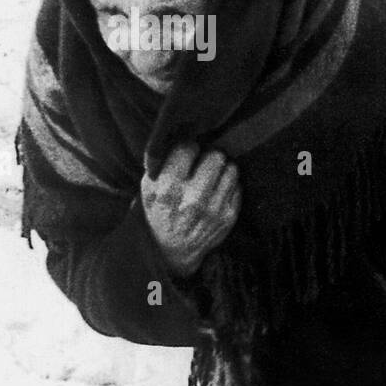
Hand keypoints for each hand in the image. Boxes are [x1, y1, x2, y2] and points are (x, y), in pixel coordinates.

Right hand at [141, 143, 240, 276]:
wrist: (172, 249)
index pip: (188, 148)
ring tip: (212, 175)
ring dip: (222, 169)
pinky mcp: (229, 217)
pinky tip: (217, 190)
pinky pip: (237, 185)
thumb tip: (181, 135)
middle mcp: (193, 199)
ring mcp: (214, 209)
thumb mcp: (148, 188)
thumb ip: (161, 163)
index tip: (188, 154)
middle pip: (216, 156)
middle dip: (209, 156)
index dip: (189, 148)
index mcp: (168, 189)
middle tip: (204, 163)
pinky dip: (229, 184)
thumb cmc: (159, 212)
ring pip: (231, 169)